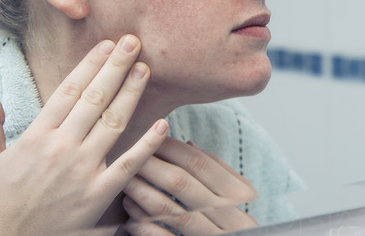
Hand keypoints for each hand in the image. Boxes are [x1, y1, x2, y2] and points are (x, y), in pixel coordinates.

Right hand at [0, 35, 168, 235]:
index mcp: (36, 137)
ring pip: (113, 124)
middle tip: (133, 42)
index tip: (105, 44)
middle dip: (115, 67)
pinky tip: (164, 124)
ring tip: (145, 69)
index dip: (89, 65)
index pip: (68, 91)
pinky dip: (148, 145)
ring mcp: (82, 171)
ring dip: (131, 94)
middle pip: (94, 99)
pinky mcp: (99, 195)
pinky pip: (128, 166)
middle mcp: (61, 149)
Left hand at [122, 139, 258, 234]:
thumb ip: (217, 170)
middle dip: (152, 167)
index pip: (200, 163)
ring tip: (126, 182)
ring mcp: (209, 235)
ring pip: (170, 211)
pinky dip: (146, 227)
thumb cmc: (236, 221)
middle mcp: (224, 214)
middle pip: (181, 184)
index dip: (173, 149)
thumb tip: (189, 144)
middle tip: (127, 155)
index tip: (151, 138)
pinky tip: (130, 216)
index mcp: (236, 195)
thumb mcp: (238, 195)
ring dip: (143, 194)